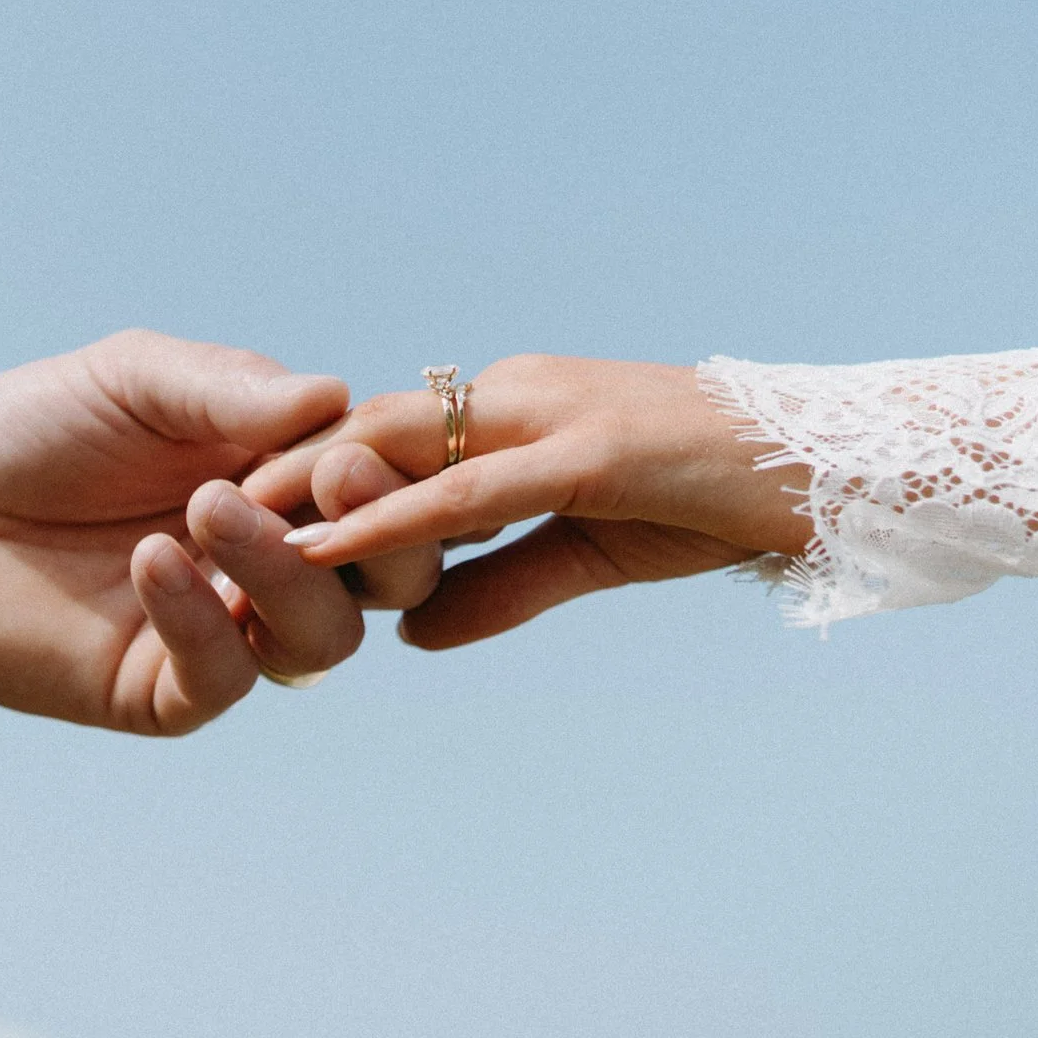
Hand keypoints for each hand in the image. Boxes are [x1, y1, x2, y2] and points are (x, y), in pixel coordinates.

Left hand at [0, 330, 436, 733]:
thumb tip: (338, 396)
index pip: (385, 489)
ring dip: (286, 571)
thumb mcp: (135, 379)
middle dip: (383, 532)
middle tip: (334, 478)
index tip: (350, 443)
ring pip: (322, 636)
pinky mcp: (163, 691)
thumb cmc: (35, 429)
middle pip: (391, 576)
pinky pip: (225, 677)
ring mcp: (226, 631)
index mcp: (287, 481)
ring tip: (210, 507)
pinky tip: (155, 560)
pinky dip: (202, 620)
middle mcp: (274, 563)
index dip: (389, 472)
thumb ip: (230, 388)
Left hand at [242, 354, 815, 648]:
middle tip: (184, 515)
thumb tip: (413, 637)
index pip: (391, 441)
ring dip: (306, 492)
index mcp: (520, 411)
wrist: (854, 469)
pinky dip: (384, 521)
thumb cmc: (733, 498)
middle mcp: (519, 399)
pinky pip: (465, 492)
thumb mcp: (593, 549)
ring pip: (398, 450)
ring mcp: (550, 418)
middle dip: (277, 475)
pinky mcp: (590, 457)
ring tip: (214, 528)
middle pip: (369, 432)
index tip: (228, 517)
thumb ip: (501, 585)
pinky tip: (314, 551)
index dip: (308, 477)